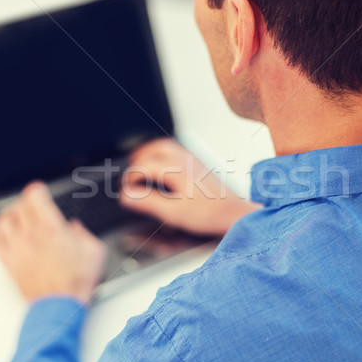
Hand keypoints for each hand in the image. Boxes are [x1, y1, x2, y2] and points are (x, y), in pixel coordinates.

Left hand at [0, 183, 106, 303]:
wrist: (60, 305)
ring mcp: (18, 249)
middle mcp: (31, 236)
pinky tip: (7, 232)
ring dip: (13, 215)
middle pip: (20, 206)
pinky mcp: (10, 262)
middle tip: (32, 203)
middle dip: (26, 201)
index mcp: (53, 229)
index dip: (37, 190)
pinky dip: (0, 232)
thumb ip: (84, 234)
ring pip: (5, 220)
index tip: (40, 190)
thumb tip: (75, 228)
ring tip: (20, 216)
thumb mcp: (94, 251)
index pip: (35, 197)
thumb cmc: (76, 282)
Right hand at [119, 138, 260, 235]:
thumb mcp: (173, 212)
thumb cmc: (210, 214)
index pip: (143, 166)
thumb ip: (148, 203)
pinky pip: (178, 150)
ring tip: (142, 163)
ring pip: (167, 146)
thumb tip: (128, 195)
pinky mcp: (200, 165)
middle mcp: (184, 160)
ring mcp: (194, 160)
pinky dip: (165, 154)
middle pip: (154, 149)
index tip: (125, 191)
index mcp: (175, 169)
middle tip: (130, 173)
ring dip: (151, 152)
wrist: (235, 214)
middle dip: (138, 160)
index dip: (130, 178)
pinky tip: (164, 166)